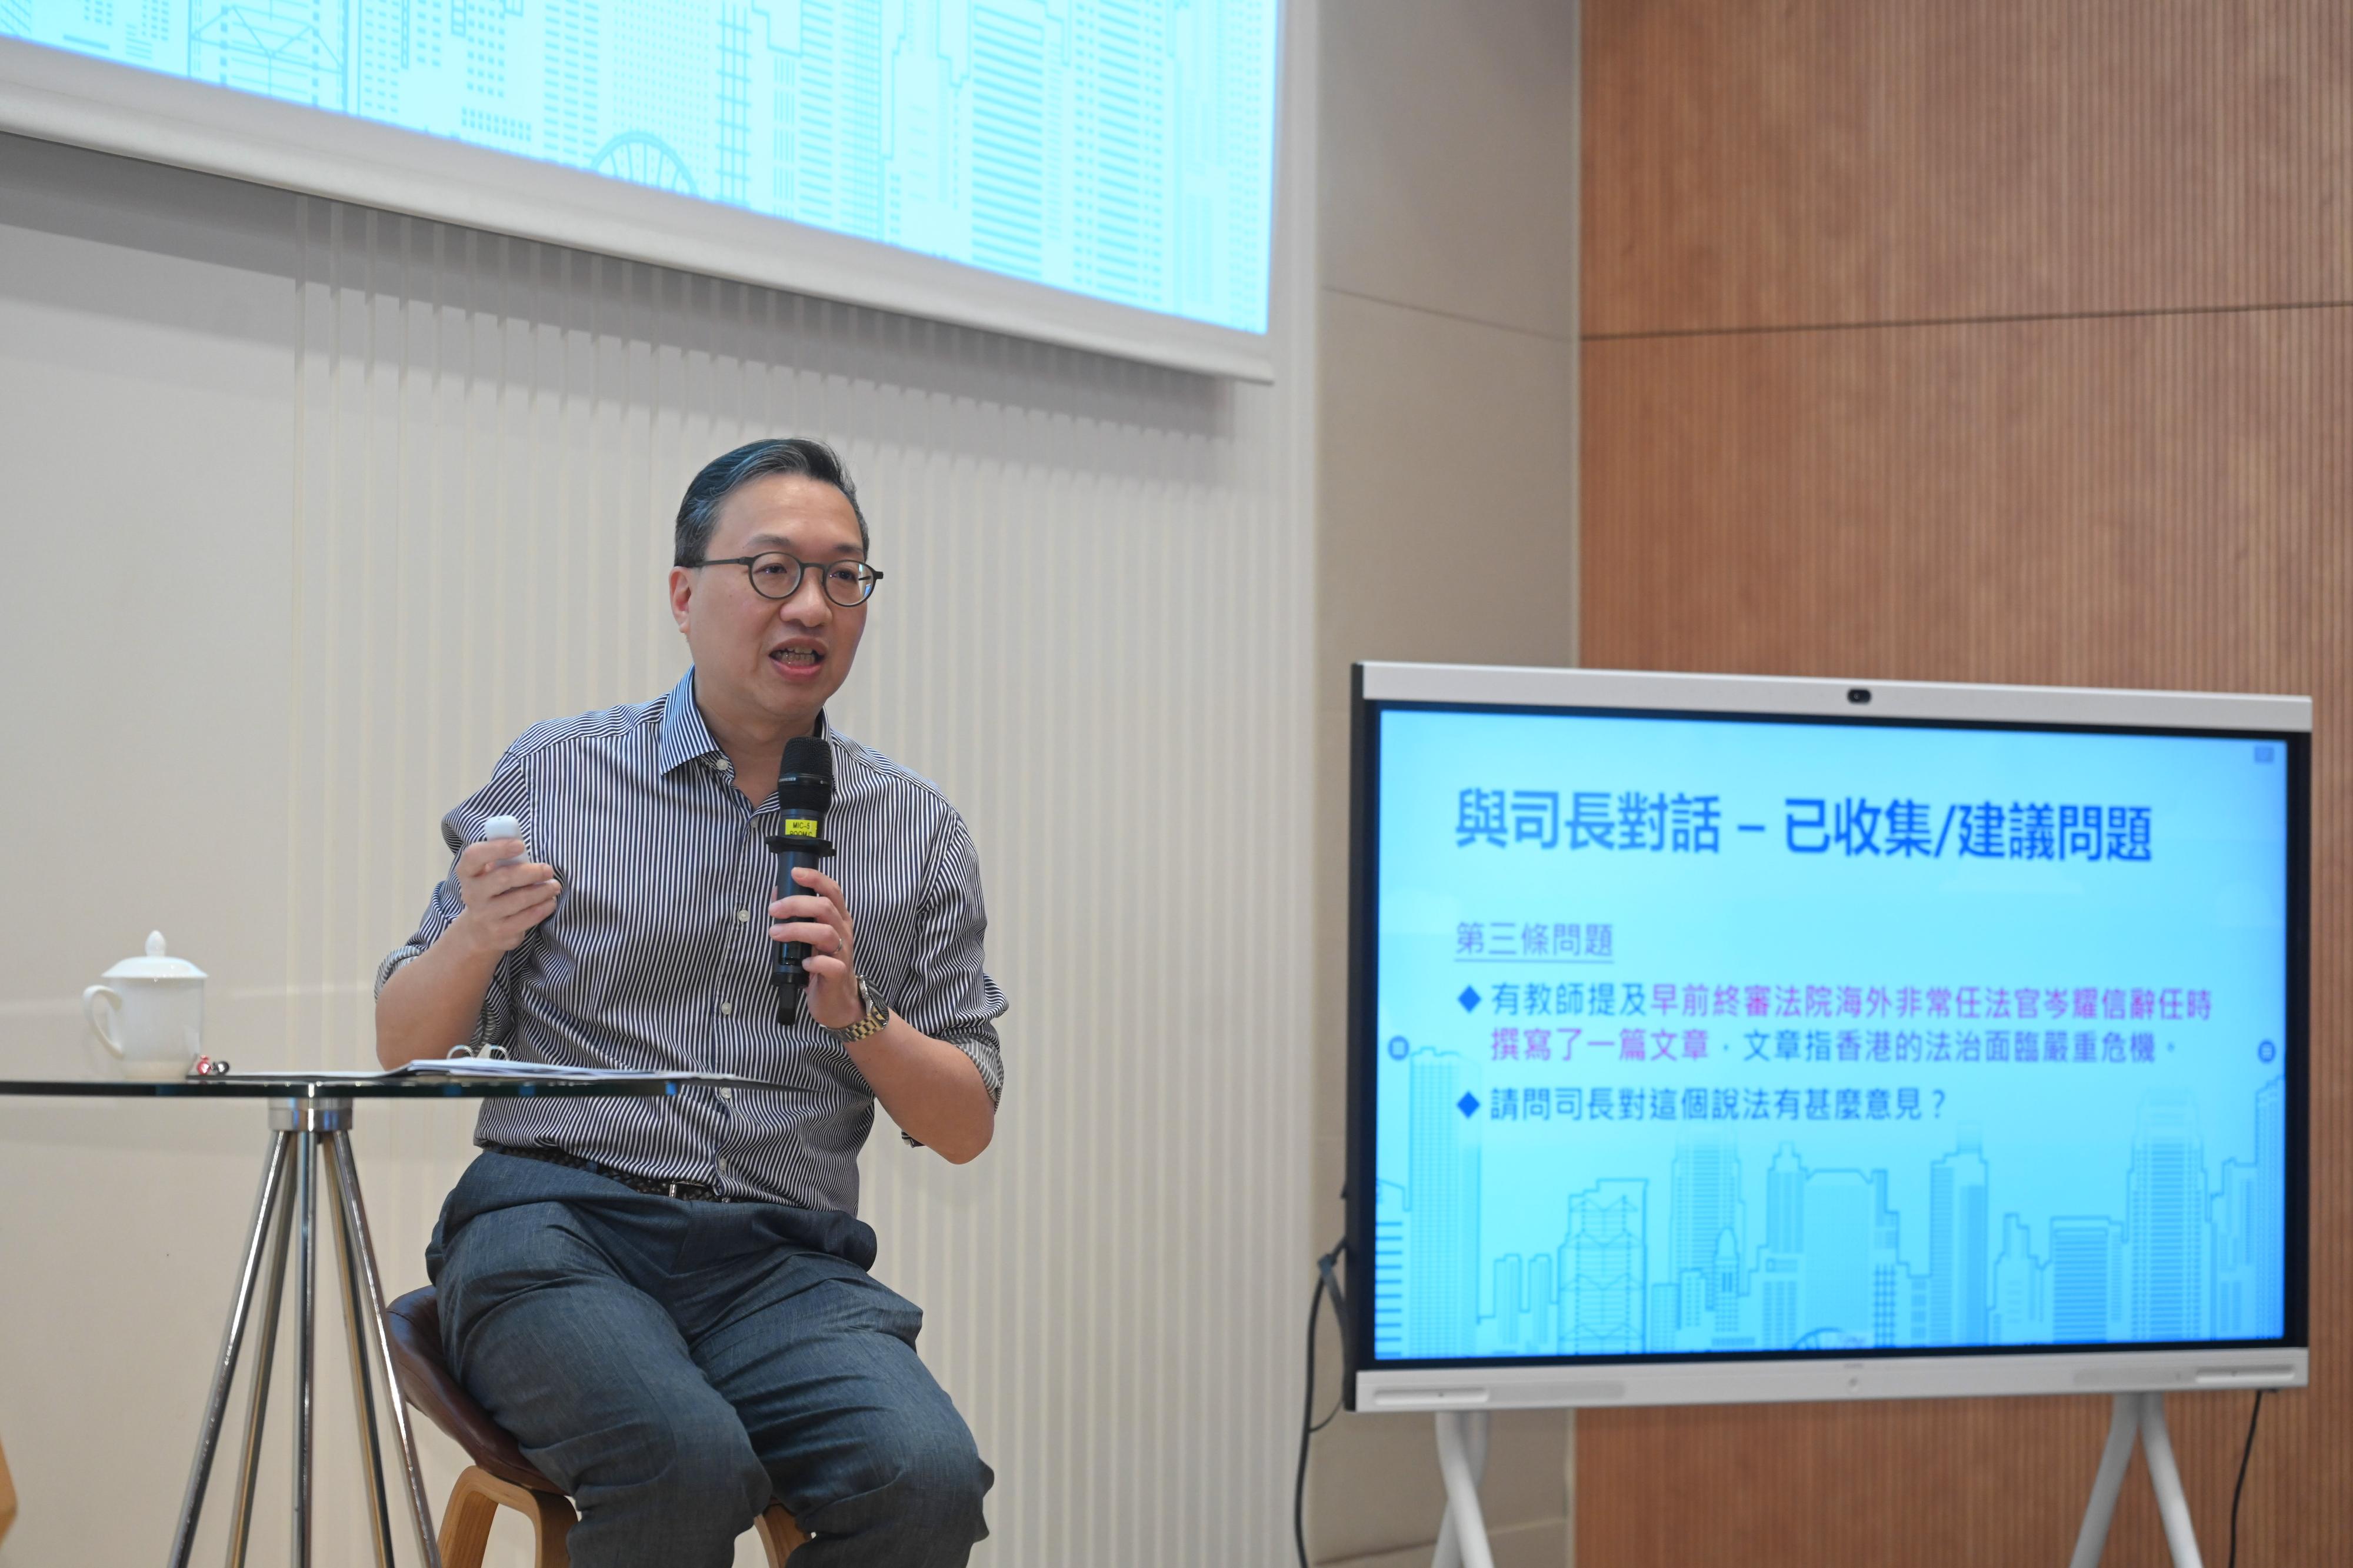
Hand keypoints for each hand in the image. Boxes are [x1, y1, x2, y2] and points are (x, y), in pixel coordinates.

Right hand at [450, 838, 560, 954]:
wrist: (479, 931)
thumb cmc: (492, 891)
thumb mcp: (490, 873)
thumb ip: (503, 859)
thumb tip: (522, 845)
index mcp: (468, 873)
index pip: (474, 855)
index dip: (497, 848)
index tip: (520, 845)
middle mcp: (472, 894)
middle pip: (502, 878)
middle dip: (530, 872)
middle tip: (548, 870)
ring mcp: (485, 915)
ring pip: (518, 900)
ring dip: (542, 890)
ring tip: (554, 886)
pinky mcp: (500, 932)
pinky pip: (526, 918)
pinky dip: (543, 908)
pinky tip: (549, 902)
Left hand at [770, 866, 863, 1029]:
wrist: (839, 1002)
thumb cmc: (822, 965)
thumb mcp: (811, 937)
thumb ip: (798, 916)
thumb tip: (777, 894)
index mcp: (838, 920)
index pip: (832, 891)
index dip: (815, 879)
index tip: (795, 873)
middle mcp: (843, 932)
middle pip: (825, 908)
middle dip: (796, 904)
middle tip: (773, 910)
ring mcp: (843, 953)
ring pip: (826, 933)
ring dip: (797, 930)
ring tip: (775, 934)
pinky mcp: (838, 975)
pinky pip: (830, 965)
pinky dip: (813, 962)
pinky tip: (802, 964)